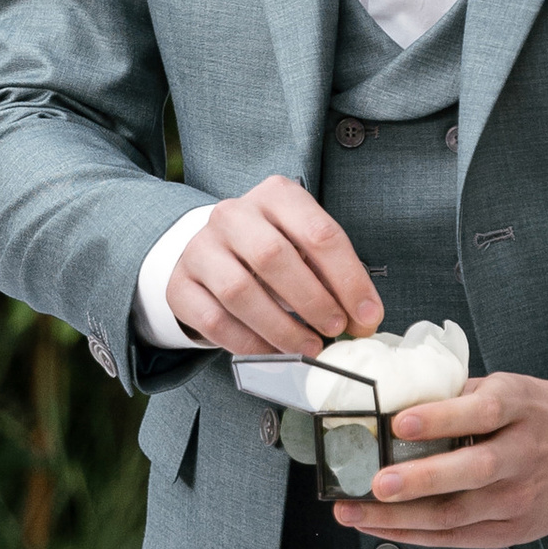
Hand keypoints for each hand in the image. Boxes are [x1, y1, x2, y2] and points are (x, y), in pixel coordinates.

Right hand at [166, 178, 382, 358]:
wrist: (211, 252)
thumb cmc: (270, 250)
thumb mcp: (305, 247)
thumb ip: (333, 276)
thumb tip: (363, 319)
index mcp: (276, 196)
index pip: (318, 233)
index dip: (349, 280)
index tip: (367, 316)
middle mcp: (233, 214)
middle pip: (273, 257)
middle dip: (312, 300)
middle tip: (335, 329)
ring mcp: (201, 248)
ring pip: (239, 291)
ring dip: (281, 328)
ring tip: (309, 347)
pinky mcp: (180, 285)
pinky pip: (214, 321)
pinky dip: (249, 343)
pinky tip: (273, 352)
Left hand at [333, 374, 547, 548]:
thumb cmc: (538, 414)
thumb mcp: (508, 388)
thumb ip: (458, 396)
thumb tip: (394, 401)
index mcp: (519, 408)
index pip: (480, 413)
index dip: (439, 419)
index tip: (399, 423)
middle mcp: (523, 455)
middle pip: (471, 471)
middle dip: (420, 480)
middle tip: (377, 483)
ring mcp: (520, 498)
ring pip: (456, 514)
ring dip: (400, 517)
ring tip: (354, 512)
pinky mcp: (516, 530)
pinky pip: (458, 537)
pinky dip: (416, 535)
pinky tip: (382, 528)